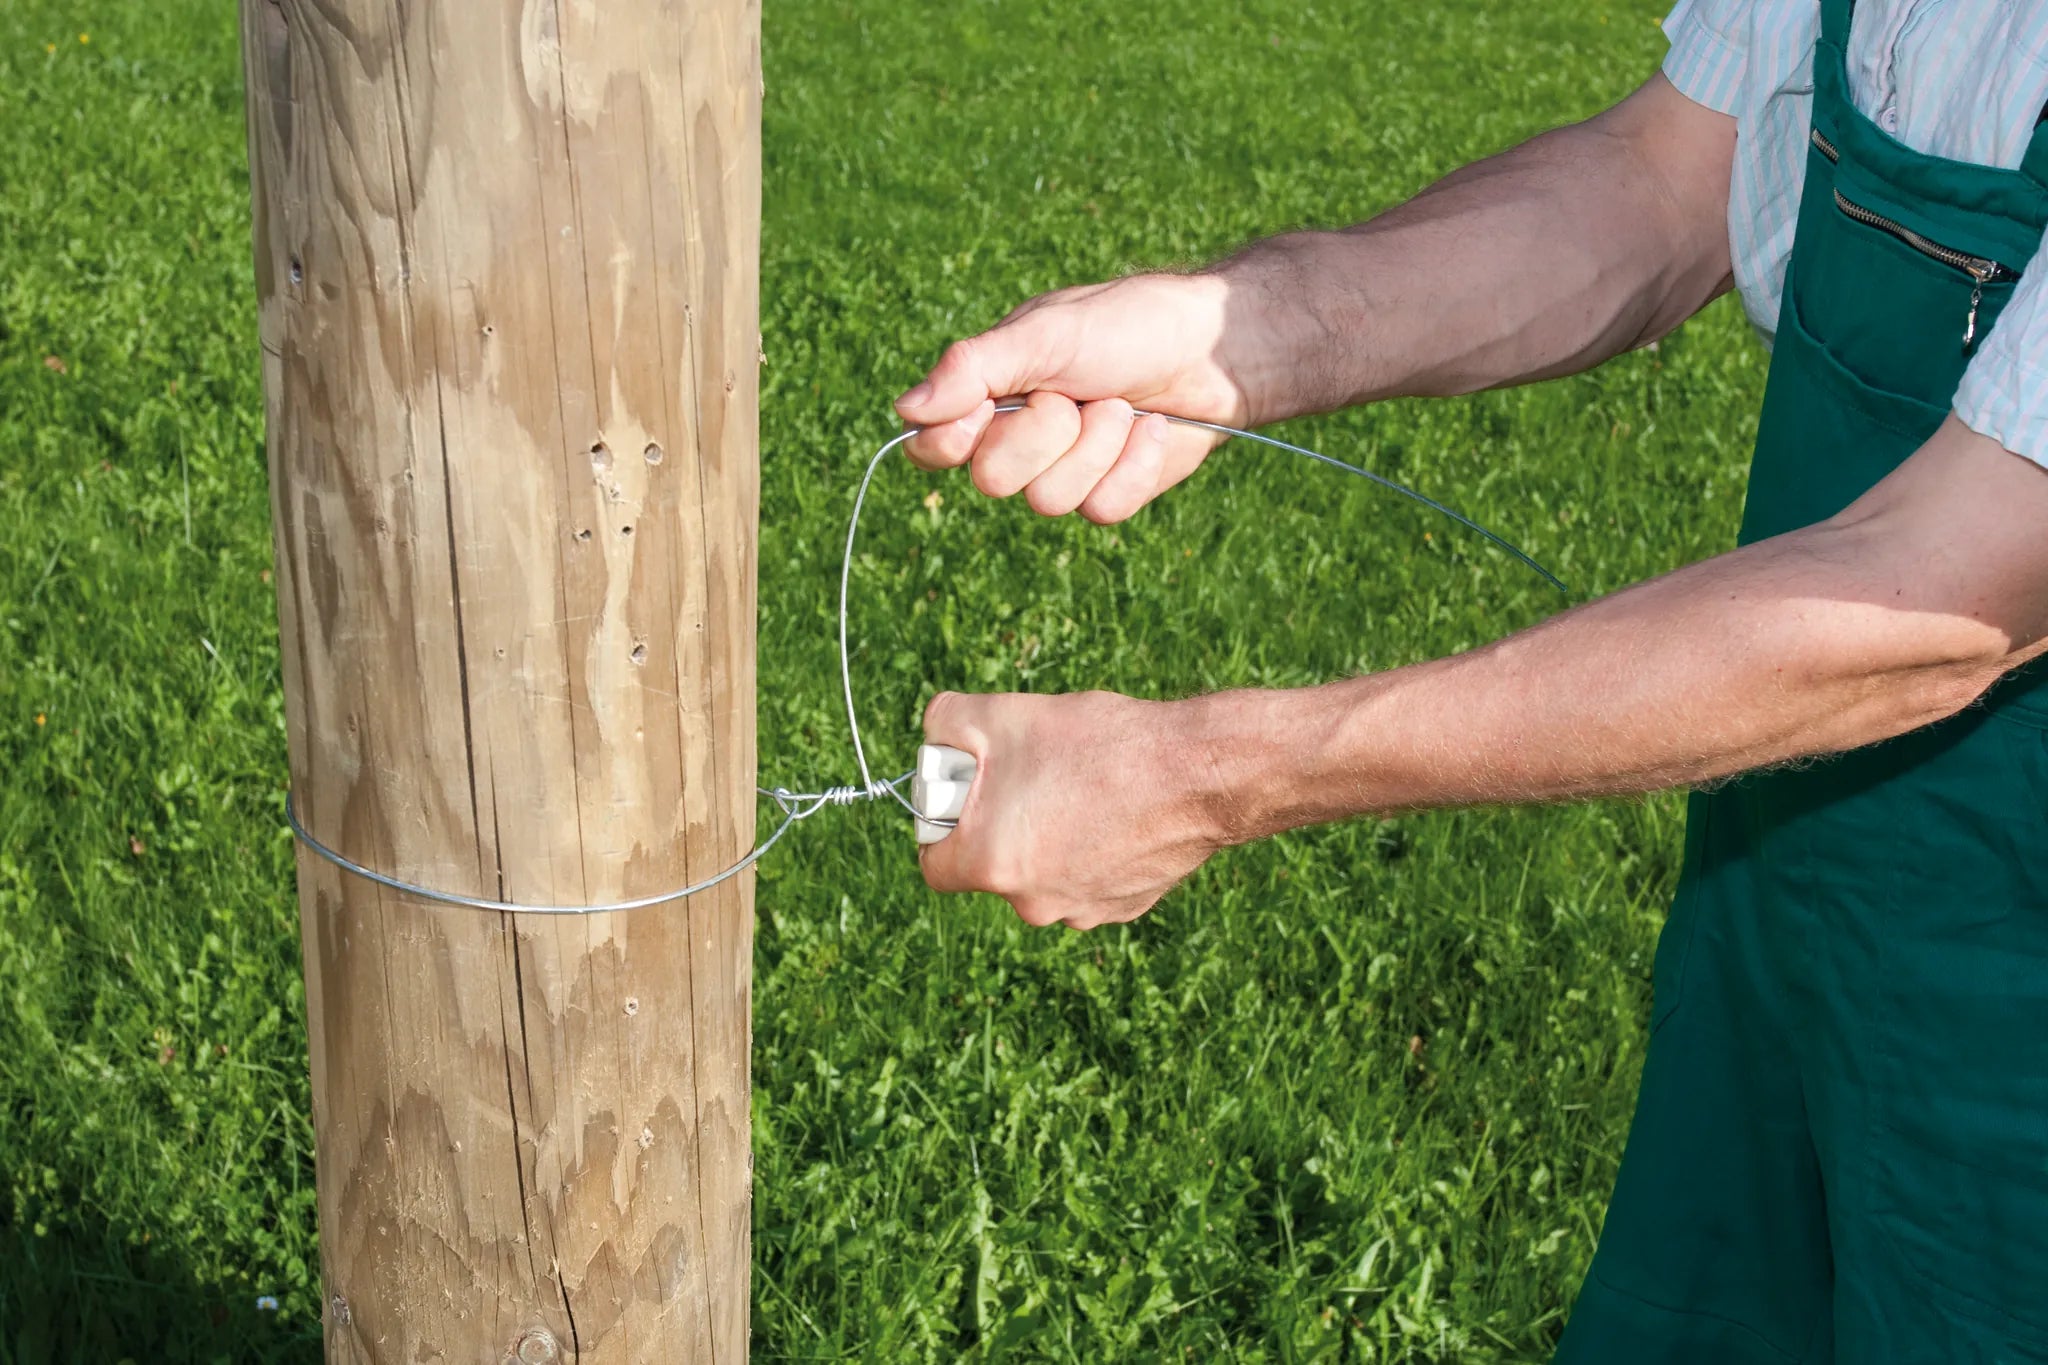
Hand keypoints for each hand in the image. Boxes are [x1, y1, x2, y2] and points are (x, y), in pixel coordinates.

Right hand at [894, 273, 1250, 522]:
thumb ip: (975, 368)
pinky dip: (1135, 466)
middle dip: (1046, 433)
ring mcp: (1065, 471)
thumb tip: (905, 409)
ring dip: (1098, 445)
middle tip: (1078, 393)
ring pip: (1050, 500)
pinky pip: (1102, 510)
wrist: (1215, 349)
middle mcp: (1019, 439)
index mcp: (990, 394)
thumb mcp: (1047, 333)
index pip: (932, 444)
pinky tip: (1153, 432)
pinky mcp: (1110, 494)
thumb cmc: (1129, 324)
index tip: (986, 410)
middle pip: (993, 479)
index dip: (953, 440)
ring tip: (1122, 406)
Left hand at [917, 689, 1224, 928]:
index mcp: (992, 865)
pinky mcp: (1125, 907)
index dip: (941, 825)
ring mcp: (1082, 912)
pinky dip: (1092, 848)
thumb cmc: (1098, 743)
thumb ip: (947, 724)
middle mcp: (1033, 904)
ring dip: (1049, 837)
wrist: (1198, 773)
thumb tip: (936, 737)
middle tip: (1033, 776)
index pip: (935, 866)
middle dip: (1002, 824)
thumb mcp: (1003, 713)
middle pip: (993, 867)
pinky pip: (1087, 878)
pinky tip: (1116, 809)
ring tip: (1080, 787)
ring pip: (1042, 873)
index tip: (969, 794)